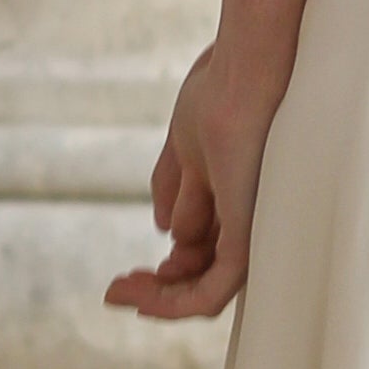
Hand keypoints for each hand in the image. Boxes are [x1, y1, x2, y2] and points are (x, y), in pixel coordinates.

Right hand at [106, 0, 318, 322]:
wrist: (246, 67)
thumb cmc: (224, 92)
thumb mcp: (186, 146)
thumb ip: (176, 189)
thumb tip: (164, 230)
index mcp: (234, 202)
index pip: (200, 255)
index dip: (163, 271)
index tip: (123, 274)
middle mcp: (247, 222)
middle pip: (200, 276)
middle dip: (156, 289)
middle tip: (116, 289)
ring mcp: (251, 231)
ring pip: (204, 292)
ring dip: (159, 299)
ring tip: (119, 292)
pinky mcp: (249, 236)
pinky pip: (213, 290)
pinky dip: (175, 301)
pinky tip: (143, 296)